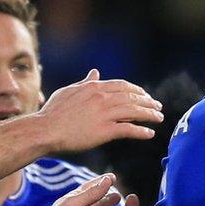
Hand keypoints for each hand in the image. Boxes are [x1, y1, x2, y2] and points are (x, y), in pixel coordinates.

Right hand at [35, 70, 163, 151]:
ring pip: (134, 112)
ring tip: (159, 118)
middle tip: (157, 106)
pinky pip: (128, 129)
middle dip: (147, 101)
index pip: (122, 86)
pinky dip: (141, 131)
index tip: (144, 95)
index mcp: (94, 87)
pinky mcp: (105, 131)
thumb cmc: (53, 112)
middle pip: (132, 97)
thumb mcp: (69, 91)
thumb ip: (85, 83)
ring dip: (149, 114)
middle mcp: (102, 97)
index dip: (136, 90)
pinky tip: (150, 133)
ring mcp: (104, 114)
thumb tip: (95, 72)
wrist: (45, 130)